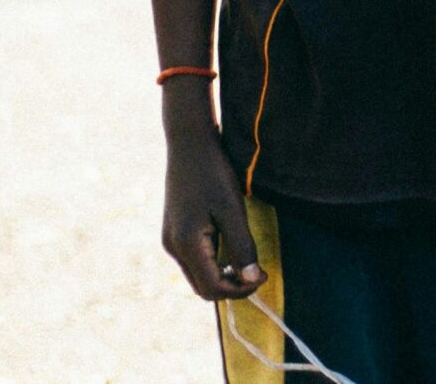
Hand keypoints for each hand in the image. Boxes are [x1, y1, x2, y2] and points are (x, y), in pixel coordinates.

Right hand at [161, 126, 261, 300]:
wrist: (189, 145)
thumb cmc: (212, 173)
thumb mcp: (232, 209)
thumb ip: (242, 246)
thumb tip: (251, 278)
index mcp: (185, 244)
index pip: (212, 287)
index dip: (240, 289)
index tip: (264, 276)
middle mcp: (173, 247)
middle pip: (202, 286)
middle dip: (231, 286)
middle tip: (259, 272)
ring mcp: (171, 240)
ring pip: (198, 275)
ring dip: (223, 275)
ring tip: (248, 260)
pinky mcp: (174, 232)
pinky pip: (194, 260)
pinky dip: (214, 262)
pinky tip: (232, 247)